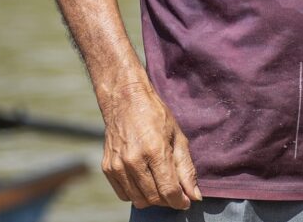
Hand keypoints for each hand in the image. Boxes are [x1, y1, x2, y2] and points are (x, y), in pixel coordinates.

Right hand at [98, 82, 200, 209]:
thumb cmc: (156, 117)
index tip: (186, 201)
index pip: (168, 190)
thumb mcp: (178, 138)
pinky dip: (136, 194)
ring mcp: (118, 165)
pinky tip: (144, 180)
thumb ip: (186, 169)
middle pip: (154, 198)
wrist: (125, 101)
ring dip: (152, 199)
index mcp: (154, 150)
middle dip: (168, 200)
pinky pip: (124, 195)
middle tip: (174, 192)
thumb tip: (194, 196)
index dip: (180, 201)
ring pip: (138, 200)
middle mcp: (133, 160)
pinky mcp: (107, 168)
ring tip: (160, 185)